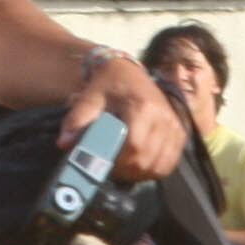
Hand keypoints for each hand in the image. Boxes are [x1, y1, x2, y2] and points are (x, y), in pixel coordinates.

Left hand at [61, 54, 186, 182]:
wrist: (128, 72)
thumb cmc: (107, 85)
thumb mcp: (89, 98)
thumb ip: (77, 120)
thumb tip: (64, 144)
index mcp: (142, 106)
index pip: (134, 146)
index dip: (118, 162)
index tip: (103, 163)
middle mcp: (163, 116)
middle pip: (146, 159)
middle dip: (126, 170)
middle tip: (110, 166)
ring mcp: (174, 126)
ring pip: (160, 166)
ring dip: (140, 173)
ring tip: (124, 165)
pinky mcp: (179, 133)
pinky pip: (169, 163)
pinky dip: (154, 170)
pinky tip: (140, 164)